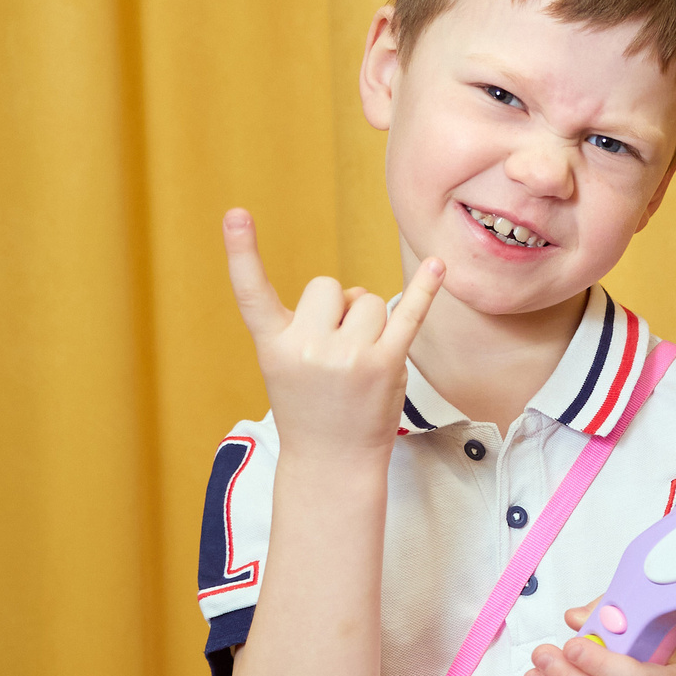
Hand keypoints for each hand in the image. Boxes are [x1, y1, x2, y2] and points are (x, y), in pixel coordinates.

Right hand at [223, 208, 441, 460]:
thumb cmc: (308, 407)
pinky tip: (439, 266)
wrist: (331, 461)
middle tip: (334, 353)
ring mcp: (349, 357)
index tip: (236, 213)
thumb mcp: (285, 366)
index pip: (251, 293)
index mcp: (273, 346)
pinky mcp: (386, 365)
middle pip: (329, 287)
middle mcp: (308, 349)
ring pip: (367, 300)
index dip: (241, 252)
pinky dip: (426, 290)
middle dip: (337, 309)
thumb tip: (354, 296)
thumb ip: (306, 324)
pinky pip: (408, 315)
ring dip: (368, 322)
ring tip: (359, 363)